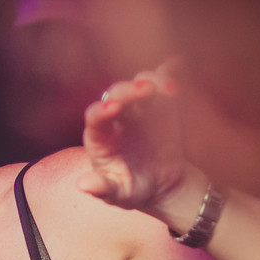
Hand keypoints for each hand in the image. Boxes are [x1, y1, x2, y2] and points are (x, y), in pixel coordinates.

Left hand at [79, 64, 187, 212]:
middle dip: (129, 91)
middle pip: (116, 95)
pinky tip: (177, 64)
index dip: (102, 111)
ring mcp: (140, 110)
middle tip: (146, 91)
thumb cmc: (133, 190)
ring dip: (152, 81)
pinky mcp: (162, 107)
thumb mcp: (118, 195)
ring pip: (140, 85)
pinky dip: (170, 74)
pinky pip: (163, 86)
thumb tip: (83, 185)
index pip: (95, 118)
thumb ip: (101, 189)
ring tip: (169, 89)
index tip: (113, 107)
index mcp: (100, 138)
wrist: (162, 187)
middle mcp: (117, 118)